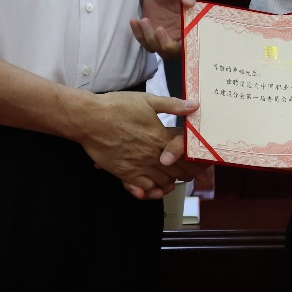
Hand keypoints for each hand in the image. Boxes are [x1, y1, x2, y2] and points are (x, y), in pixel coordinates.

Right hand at [80, 93, 198, 199]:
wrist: (89, 119)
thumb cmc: (117, 107)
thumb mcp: (147, 100)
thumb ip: (173, 105)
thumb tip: (195, 105)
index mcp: (160, 137)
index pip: (185, 154)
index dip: (196, 158)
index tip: (202, 159)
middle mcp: (152, 156)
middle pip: (178, 171)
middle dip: (189, 172)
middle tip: (196, 172)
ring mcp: (138, 167)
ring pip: (163, 182)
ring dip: (173, 181)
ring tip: (179, 178)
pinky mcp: (124, 174)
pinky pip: (145, 189)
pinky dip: (154, 190)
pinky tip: (158, 187)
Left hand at [130, 0, 198, 58]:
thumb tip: (190, 2)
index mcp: (193, 25)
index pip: (193, 41)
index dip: (186, 43)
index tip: (180, 33)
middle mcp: (181, 35)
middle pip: (175, 51)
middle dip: (165, 44)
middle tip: (158, 29)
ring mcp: (166, 38)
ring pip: (159, 49)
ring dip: (149, 38)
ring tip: (144, 20)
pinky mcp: (152, 36)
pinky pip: (145, 43)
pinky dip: (139, 35)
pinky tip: (135, 21)